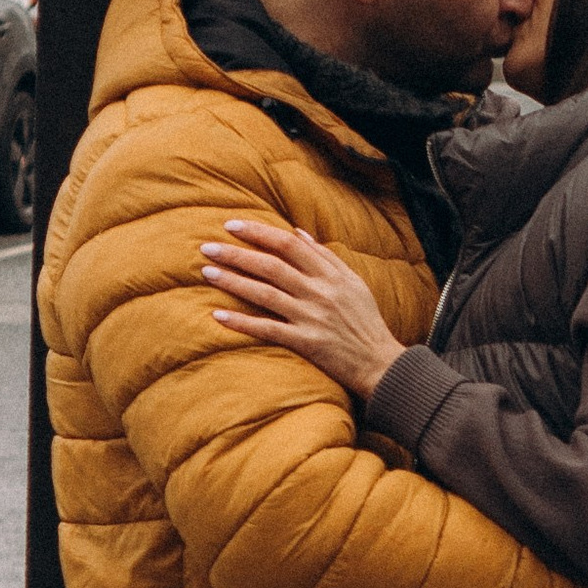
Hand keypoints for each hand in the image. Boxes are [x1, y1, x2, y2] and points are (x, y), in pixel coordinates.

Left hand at [200, 217, 405, 397]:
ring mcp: (312, 317)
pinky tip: (218, 316)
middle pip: (272, 265)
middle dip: (237, 254)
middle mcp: (320, 292)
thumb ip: (326, 257)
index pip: (289, 244)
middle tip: (207, 247)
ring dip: (233, 282)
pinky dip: (242, 322)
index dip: (258, 232)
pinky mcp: (307, 343)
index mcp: (331, 274)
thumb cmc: (366, 321)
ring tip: (207, 273)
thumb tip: (298, 232)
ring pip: (265, 294)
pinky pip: (268, 330)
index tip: (231, 225)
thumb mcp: (353, 282)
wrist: (381, 362)